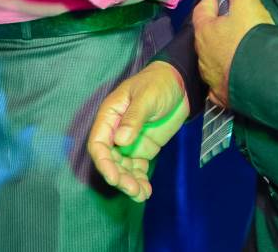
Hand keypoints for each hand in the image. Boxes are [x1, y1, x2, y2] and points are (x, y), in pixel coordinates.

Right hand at [87, 61, 189, 201]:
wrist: (179, 84)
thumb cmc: (157, 83)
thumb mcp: (146, 97)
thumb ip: (133, 118)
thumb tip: (120, 141)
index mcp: (110, 116)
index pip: (98, 143)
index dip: (103, 162)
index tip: (113, 177)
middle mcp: (116, 132)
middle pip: (111, 160)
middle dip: (119, 177)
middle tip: (132, 189)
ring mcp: (129, 142)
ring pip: (123, 168)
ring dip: (129, 182)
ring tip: (141, 195)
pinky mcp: (143, 149)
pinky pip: (137, 168)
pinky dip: (140, 180)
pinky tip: (146, 191)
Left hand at [192, 0, 273, 108]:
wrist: (264, 80)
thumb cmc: (251, 37)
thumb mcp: (247, 3)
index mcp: (204, 31)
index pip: (202, 8)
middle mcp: (202, 55)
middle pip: (207, 34)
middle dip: (218, 25)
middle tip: (234, 19)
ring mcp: (210, 77)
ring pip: (213, 59)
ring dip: (223, 50)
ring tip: (239, 46)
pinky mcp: (222, 95)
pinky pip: (221, 83)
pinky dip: (227, 75)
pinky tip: (236, 74)